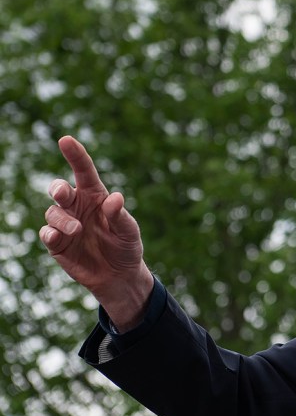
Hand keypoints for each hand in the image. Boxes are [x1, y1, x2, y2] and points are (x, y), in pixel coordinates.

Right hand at [40, 136, 153, 331]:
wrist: (119, 276)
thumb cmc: (126, 247)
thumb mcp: (129, 231)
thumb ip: (120, 215)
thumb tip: (115, 198)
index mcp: (95, 196)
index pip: (84, 171)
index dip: (75, 154)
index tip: (66, 140)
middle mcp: (77, 207)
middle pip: (60, 189)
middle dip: (58, 188)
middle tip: (64, 194)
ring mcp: (65, 224)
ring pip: (53, 212)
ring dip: (62, 219)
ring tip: (77, 230)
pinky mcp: (57, 244)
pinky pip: (46, 233)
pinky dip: (50, 233)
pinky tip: (59, 236)